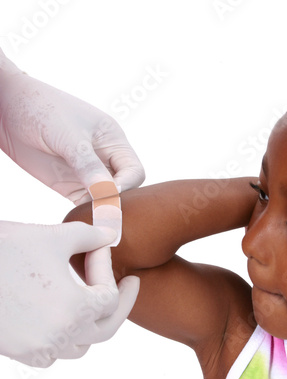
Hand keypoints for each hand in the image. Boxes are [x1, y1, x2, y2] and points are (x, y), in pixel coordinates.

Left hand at [0, 49, 144, 205]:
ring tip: (93, 222)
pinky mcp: (70, 185)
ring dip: (101, 211)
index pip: (134, 171)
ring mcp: (88, 173)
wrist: (7, 109)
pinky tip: (80, 219)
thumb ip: (89, 165)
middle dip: (117, 202)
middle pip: (124, 188)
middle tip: (103, 215)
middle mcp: (105, 158)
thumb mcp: (68, 137)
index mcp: (113, 140)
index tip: (108, 194)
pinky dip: (86, 214)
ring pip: (106, 200)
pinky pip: (86, 205)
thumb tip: (109, 194)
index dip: (126, 185)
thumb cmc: (41, 110)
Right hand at [0, 220, 139, 366]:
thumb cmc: (4, 249)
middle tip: (127, 287)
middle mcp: (62, 336)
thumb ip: (90, 236)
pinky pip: (55, 352)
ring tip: (92, 298)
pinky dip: (65, 335)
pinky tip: (62, 311)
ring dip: (92, 323)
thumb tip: (110, 236)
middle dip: (119, 306)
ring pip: (83, 344)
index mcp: (75, 309)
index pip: (109, 296)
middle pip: (107, 328)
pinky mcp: (21, 353)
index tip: (100, 251)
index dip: (107, 270)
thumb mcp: (53, 236)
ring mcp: (40, 349)